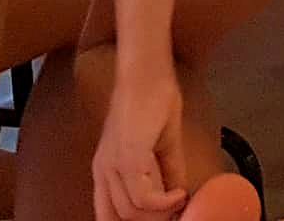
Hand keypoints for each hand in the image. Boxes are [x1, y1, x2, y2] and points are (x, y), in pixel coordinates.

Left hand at [93, 67, 187, 220]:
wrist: (148, 76)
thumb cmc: (154, 102)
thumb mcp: (162, 146)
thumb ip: (167, 173)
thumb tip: (179, 197)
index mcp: (106, 171)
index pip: (109, 214)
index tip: (165, 217)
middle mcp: (103, 172)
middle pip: (121, 219)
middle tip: (177, 212)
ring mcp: (113, 166)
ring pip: (132, 213)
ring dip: (161, 213)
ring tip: (181, 200)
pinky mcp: (129, 158)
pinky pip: (143, 196)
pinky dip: (165, 202)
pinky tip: (179, 193)